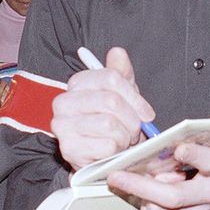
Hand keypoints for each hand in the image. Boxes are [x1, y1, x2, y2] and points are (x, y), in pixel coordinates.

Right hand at [51, 47, 155, 170]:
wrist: (98, 156)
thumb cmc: (111, 121)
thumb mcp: (120, 94)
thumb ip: (120, 72)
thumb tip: (117, 52)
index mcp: (77, 83)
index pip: (111, 78)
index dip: (134, 97)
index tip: (146, 113)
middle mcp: (64, 102)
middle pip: (111, 101)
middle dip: (132, 119)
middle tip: (135, 129)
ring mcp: (63, 125)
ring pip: (109, 124)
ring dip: (125, 136)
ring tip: (123, 139)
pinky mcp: (69, 149)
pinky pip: (106, 146)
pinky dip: (117, 150)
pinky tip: (112, 150)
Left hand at [106, 137, 209, 209]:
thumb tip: (195, 124)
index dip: (194, 156)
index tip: (179, 148)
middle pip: (176, 195)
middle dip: (143, 186)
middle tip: (118, 176)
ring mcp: (201, 208)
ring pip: (166, 209)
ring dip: (138, 196)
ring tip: (116, 183)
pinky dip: (143, 202)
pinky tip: (126, 190)